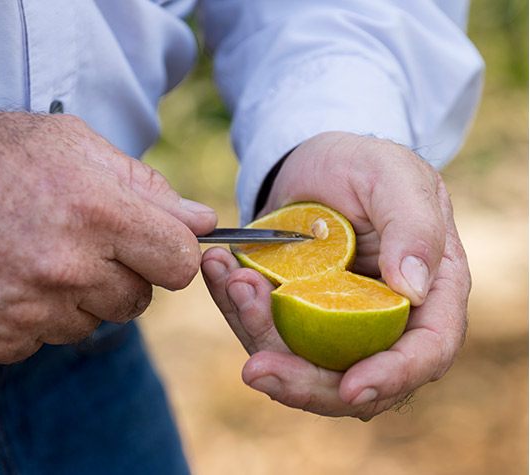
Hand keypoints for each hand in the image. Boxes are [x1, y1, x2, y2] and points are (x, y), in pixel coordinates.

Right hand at [0, 112, 215, 364]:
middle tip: (79, 243)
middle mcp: (67, 269)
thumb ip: (145, 185)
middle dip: (121, 275)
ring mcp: (30, 313)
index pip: (179, 262)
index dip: (170, 253)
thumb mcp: (69, 143)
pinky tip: (2, 280)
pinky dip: (31, 318)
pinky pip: (42, 341)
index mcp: (97, 212)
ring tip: (31, 257)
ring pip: (90, 324)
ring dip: (74, 298)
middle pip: (138, 300)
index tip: (152, 245)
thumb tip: (202, 220)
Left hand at [202, 131, 469, 418]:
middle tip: (255, 370)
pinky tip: (218, 268)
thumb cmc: (367, 167)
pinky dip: (234, 304)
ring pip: (295, 361)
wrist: (315, 163)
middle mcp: (382, 322)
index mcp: (429, 297)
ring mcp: (330, 324)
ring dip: (258, 332)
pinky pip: (261, 327)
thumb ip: (413, 228)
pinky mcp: (288, 316)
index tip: (352, 388)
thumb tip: (416, 290)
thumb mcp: (396, 179)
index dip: (392, 378)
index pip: (424, 353)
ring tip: (234, 280)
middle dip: (302, 382)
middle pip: (351, 380)